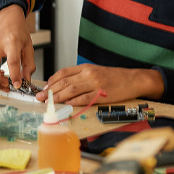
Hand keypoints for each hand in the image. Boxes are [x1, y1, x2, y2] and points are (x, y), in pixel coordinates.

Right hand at [0, 6, 34, 90]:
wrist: (7, 16)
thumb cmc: (18, 29)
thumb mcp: (28, 45)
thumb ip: (29, 64)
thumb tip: (27, 79)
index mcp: (12, 42)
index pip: (12, 61)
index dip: (15, 75)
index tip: (17, 85)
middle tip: (7, 87)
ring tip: (4, 84)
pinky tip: (0, 76)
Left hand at [38, 65, 162, 105]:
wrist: (132, 79)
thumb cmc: (113, 77)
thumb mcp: (95, 72)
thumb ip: (80, 77)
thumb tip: (63, 87)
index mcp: (85, 68)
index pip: (63, 73)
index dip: (51, 81)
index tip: (44, 89)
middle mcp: (88, 74)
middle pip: (64, 82)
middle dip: (50, 91)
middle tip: (40, 98)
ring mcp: (95, 83)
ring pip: (71, 90)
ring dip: (58, 97)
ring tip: (49, 103)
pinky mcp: (101, 93)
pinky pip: (84, 98)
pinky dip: (74, 102)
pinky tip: (66, 105)